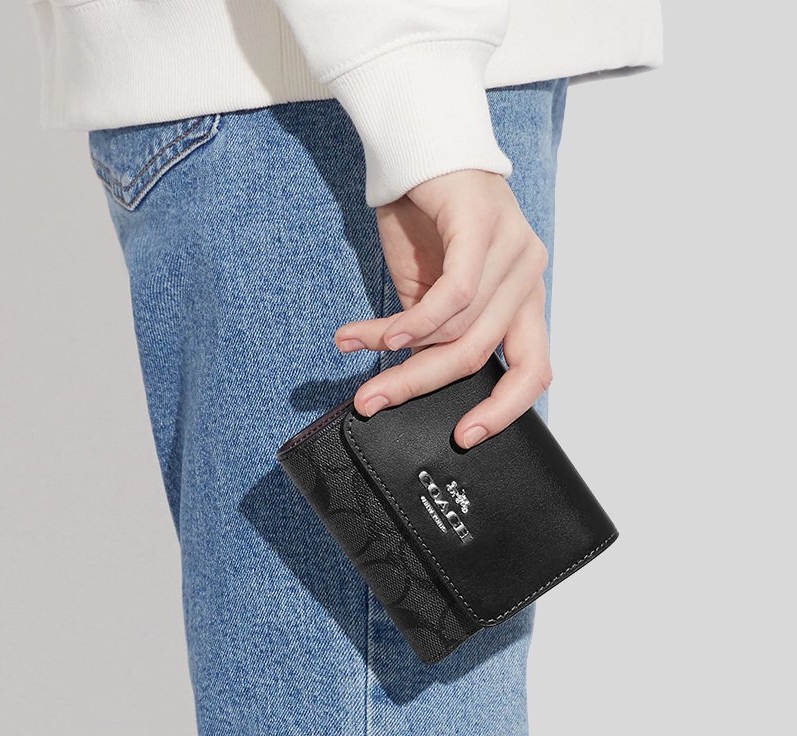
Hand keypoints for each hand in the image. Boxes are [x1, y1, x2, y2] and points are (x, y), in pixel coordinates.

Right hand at [334, 169, 551, 448]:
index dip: (504, 410)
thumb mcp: (431, 287)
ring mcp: (514, 249)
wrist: (420, 147)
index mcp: (524, 297)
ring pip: (458, 328)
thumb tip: (416, 377)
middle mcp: (529, 275)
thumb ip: (435, 331)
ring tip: (354, 345)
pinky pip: (452, 295)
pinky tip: (379, 332)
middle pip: (479, 354)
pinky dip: (412, 321)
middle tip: (374, 402)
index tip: (465, 436)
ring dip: (398, 348)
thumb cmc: (428, 218)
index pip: (534, 368)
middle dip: (420, 385)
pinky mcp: (484, 226)